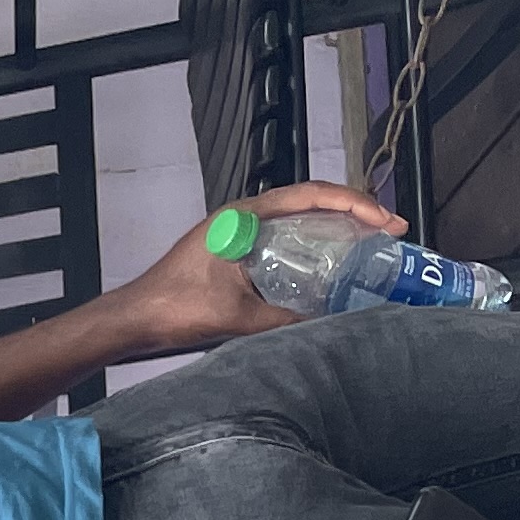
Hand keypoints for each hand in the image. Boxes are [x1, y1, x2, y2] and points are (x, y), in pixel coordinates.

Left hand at [111, 180, 406, 352]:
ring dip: (333, 226)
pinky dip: (309, 242)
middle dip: (354, 213)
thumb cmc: (172, 310)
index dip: (355, 205)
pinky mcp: (232, 250)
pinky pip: (281, 237)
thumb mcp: (238, 317)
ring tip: (368, 242)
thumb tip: (331, 323)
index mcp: (244, 216)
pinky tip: (327, 262)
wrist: (131, 321)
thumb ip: (286, 320)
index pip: (312, 195)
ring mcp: (236, 231)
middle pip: (310, 201)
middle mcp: (242, 216)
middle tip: (388, 231)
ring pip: (297, 218)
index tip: (385, 221)